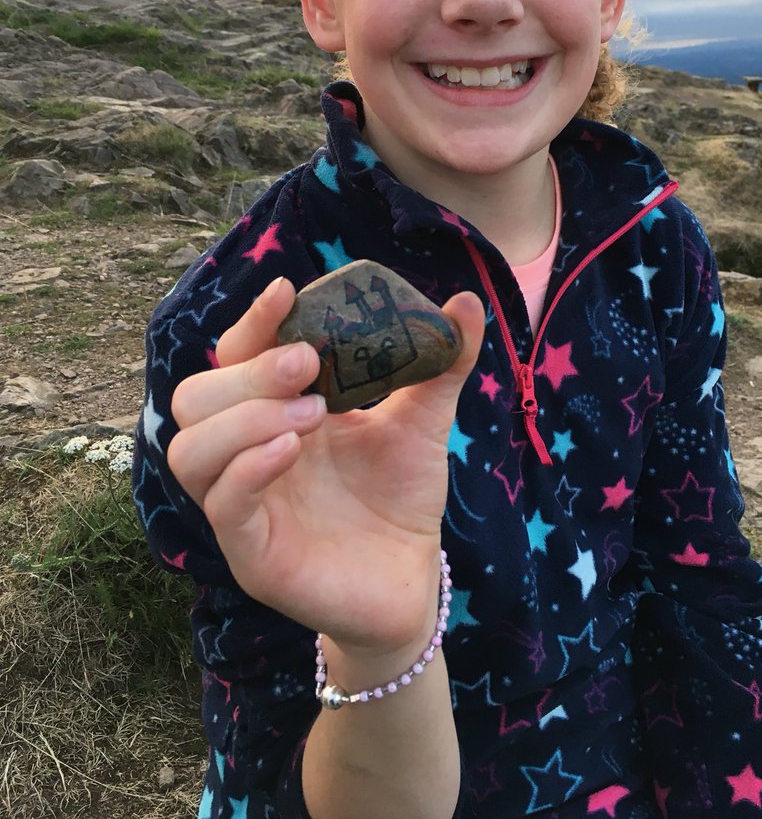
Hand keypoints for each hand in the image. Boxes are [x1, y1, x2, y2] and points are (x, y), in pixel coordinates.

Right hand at [167, 276, 483, 656]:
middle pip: (197, 395)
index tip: (286, 290)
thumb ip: (440, 363)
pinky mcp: (250, 551)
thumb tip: (466, 302)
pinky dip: (248, 468)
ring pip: (190, 447)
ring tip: (311, 413)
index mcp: (276, 409)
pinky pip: (222, 503)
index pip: (236, 354)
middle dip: (248, 371)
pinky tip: (292, 451)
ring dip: (243, 418)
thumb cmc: (403, 496)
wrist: (414, 578)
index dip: (253, 321)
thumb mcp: (424, 420)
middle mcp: (245, 451)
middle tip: (308, 363)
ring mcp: (241, 502)